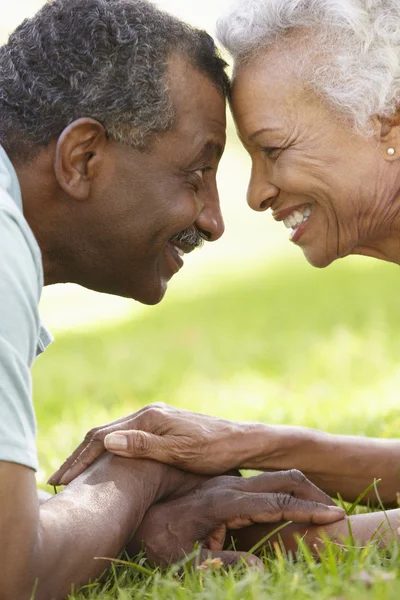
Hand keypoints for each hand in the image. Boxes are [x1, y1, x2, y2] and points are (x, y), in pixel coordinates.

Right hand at [49, 403, 255, 484]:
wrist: (242, 442)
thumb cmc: (215, 451)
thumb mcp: (180, 452)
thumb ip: (143, 446)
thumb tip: (106, 440)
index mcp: (149, 418)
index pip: (102, 437)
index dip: (80, 459)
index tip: (62, 480)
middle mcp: (148, 414)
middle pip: (102, 434)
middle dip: (78, 457)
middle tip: (56, 482)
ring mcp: (153, 420)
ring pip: (111, 436)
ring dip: (89, 455)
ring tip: (71, 476)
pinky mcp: (159, 429)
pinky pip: (124, 439)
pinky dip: (106, 453)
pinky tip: (101, 467)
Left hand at [127, 470, 344, 567]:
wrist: (128, 502)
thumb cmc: (156, 539)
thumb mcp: (186, 558)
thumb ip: (220, 562)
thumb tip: (259, 563)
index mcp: (224, 502)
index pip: (275, 503)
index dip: (307, 511)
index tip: (334, 517)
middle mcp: (228, 487)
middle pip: (280, 481)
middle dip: (311, 496)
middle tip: (336, 511)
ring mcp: (225, 483)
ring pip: (271, 479)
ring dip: (299, 491)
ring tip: (322, 507)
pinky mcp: (221, 486)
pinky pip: (258, 485)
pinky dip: (282, 492)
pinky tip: (290, 504)